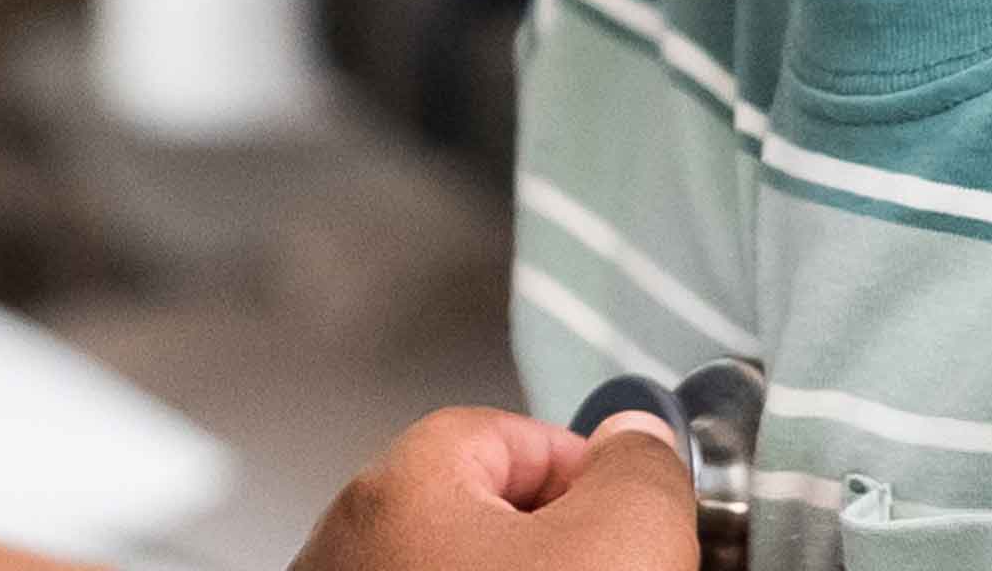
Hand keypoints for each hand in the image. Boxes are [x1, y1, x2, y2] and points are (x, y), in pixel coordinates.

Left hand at [292, 408, 695, 570]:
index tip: (636, 508)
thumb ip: (639, 471)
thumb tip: (639, 437)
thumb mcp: (619, 539)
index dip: (584, 468)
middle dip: (559, 533)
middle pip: (484, 510)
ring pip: (458, 557)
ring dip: (524, 565)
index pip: (502, 433)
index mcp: (397, 488)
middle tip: (615, 563)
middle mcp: (353, 544)